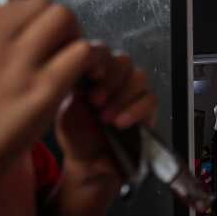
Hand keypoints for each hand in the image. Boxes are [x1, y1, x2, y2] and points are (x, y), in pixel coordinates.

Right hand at [0, 0, 91, 196]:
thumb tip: (28, 30)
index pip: (21, 3)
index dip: (38, 23)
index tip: (41, 45)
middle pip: (48, 6)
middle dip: (62, 26)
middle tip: (62, 53)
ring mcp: (18, 63)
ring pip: (67, 21)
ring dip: (75, 40)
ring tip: (71, 67)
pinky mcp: (43, 90)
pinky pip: (81, 54)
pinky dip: (88, 63)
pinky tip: (83, 81)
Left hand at [54, 45, 157, 173]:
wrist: (88, 164)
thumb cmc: (76, 136)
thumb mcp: (66, 106)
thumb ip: (75, 83)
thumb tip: (81, 64)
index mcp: (94, 71)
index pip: (103, 51)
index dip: (99, 61)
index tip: (89, 76)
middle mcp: (116, 78)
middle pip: (123, 60)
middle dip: (110, 80)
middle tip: (95, 101)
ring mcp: (133, 92)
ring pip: (139, 77)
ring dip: (122, 96)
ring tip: (105, 117)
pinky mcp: (148, 109)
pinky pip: (150, 99)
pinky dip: (135, 110)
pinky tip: (120, 123)